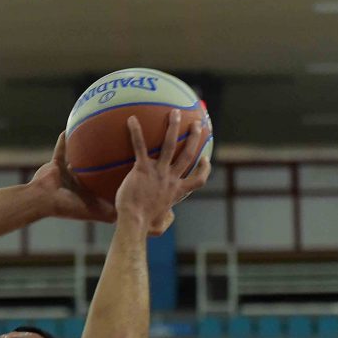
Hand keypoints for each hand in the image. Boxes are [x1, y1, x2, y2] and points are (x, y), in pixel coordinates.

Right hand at [30, 133, 116, 223]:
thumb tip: (129, 218)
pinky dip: (63, 141)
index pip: (102, 186)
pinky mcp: (54, 165)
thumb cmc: (68, 206)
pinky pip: (60, 150)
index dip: (112, 180)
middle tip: (116, 150)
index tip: (125, 170)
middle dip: (101, 163)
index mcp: (85, 195)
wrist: (43, 200)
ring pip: (76, 159)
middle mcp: (75, 184)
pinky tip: (69, 129)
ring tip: (94, 137)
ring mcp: (64, 174)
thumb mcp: (93, 211)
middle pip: (91, 171)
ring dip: (82, 150)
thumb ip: (109, 214)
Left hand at [116, 111, 210, 234]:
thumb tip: (168, 218)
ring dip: (174, 127)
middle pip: (188, 154)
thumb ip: (167, 219)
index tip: (206, 159)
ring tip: (175, 112)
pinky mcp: (142, 169)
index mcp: (177, 191)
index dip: (204, 169)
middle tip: (197, 124)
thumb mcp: (160, 225)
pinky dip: (136, 132)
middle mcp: (171, 179)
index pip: (198, 180)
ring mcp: (158, 172)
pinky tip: (131, 119)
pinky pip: (140, 146)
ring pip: (170, 145)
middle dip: (195, 138)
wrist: (134, 222)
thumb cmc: (143, 225)